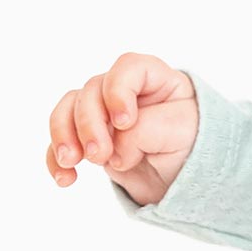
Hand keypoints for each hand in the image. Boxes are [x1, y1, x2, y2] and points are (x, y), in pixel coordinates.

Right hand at [46, 52, 198, 207]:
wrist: (188, 182)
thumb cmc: (194, 148)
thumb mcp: (181, 132)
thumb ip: (145, 131)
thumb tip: (113, 151)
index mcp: (155, 78)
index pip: (127, 68)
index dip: (118, 92)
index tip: (124, 122)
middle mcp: (125, 91)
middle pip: (91, 91)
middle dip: (88, 123)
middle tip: (100, 155)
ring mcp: (104, 114)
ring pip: (69, 110)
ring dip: (64, 135)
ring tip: (72, 163)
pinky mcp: (90, 139)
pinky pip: (62, 141)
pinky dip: (57, 159)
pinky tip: (65, 178)